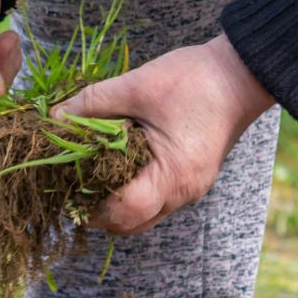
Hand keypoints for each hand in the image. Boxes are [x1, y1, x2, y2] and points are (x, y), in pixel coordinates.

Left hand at [51, 34, 273, 235]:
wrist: (242, 72)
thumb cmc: (195, 78)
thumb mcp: (137, 86)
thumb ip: (93, 103)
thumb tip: (54, 118)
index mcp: (174, 174)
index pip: (125, 211)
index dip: (92, 206)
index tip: (66, 186)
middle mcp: (184, 192)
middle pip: (131, 224)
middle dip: (98, 211)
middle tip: (70, 184)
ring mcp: (189, 190)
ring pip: (142, 217)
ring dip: (114, 203)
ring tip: (89, 176)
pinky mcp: (189, 180)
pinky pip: (153, 201)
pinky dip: (130, 192)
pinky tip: (112, 168)